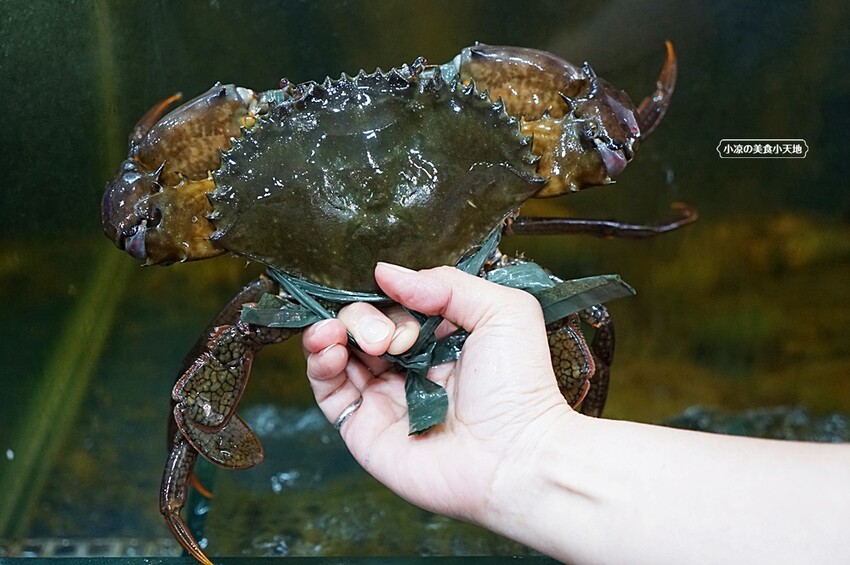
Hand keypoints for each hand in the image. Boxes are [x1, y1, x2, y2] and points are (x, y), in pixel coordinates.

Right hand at [301, 263, 573, 522]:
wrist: (515, 457)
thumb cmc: (518, 384)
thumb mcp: (500, 311)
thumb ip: (445, 283)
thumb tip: (384, 272)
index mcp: (439, 338)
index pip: (394, 304)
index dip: (387, 298)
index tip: (399, 301)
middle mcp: (409, 366)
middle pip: (362, 325)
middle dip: (363, 319)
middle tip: (389, 340)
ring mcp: (384, 397)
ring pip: (337, 354)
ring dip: (328, 333)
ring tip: (336, 334)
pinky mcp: (364, 428)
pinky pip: (328, 392)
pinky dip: (319, 365)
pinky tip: (330, 349)